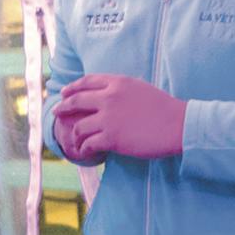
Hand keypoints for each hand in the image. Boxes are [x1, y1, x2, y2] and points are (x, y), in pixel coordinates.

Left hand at [54, 74, 186, 160]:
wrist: (178, 125)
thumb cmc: (164, 109)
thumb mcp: (140, 89)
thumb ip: (120, 90)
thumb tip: (106, 94)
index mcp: (117, 83)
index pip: (87, 82)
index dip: (72, 87)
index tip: (64, 93)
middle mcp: (109, 98)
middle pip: (76, 101)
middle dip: (63, 108)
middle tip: (56, 113)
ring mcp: (108, 119)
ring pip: (78, 126)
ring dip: (74, 135)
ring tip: (75, 140)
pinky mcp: (111, 138)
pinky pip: (88, 144)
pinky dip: (84, 149)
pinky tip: (85, 152)